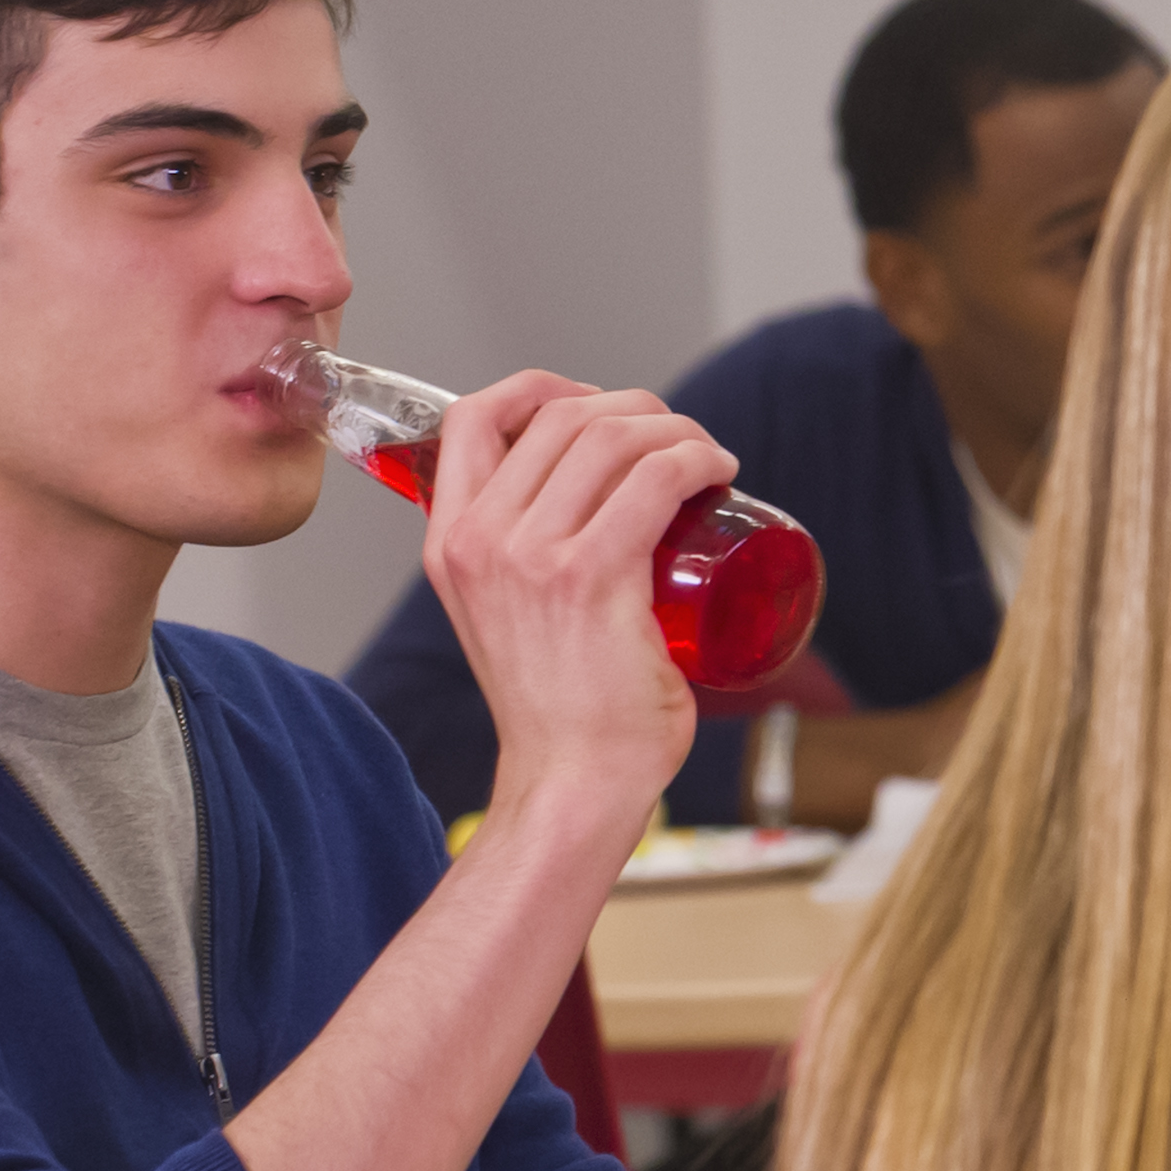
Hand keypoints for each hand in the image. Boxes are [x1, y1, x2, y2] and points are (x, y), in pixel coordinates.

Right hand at [416, 369, 730, 836]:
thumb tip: (573, 514)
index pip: (472, 416)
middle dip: (633, 408)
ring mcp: (531, 555)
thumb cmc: (559, 709)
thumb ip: (513, 565)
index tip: (598, 405)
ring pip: (613, 437)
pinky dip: (697, 456)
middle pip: (561, 416)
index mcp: (449, 541)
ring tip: (707, 457)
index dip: (542, 388)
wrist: (571, 782)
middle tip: (676, 441)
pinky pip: (656, 478)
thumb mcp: (501, 615)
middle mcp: (479, 539)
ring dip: (676, 427)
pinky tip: (720, 469)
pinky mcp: (592, 576)